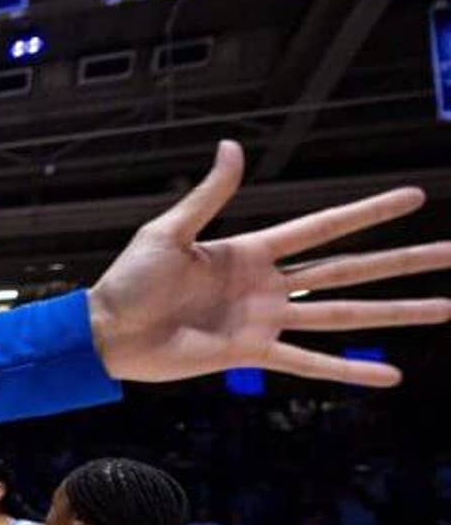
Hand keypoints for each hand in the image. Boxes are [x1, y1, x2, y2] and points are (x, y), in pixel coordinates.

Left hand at [88, 141, 449, 385]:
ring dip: (396, 312)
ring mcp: (266, 321)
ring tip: (446, 306)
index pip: (324, 227)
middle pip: (350, 269)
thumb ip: (209, 195)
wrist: (107, 333)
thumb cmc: (129, 281)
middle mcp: (269, 285)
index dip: (368, 212)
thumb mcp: (168, 231)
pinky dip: (349, 371)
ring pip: (345, 315)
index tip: (415, 198)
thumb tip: (232, 147)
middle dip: (403, 262)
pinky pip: (310, 363)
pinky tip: (391, 376)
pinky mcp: (251, 355)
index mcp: (251, 251)